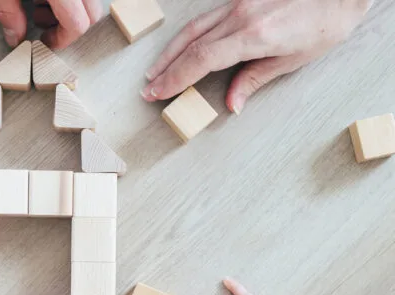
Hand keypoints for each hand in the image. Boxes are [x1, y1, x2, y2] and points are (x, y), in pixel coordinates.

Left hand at [0, 0, 101, 48]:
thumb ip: (8, 12)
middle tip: (44, 25)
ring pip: (89, 0)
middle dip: (69, 26)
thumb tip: (14, 37)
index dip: (61, 39)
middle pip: (92, 13)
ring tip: (40, 3)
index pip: (77, 24)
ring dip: (69, 9)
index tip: (46, 42)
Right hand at [142, 0, 371, 112]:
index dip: (176, 79)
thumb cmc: (327, 22)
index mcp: (255, 35)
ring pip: (193, 29)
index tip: (159, 93)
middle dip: (166, 70)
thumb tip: (232, 103)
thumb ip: (255, 79)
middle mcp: (241, 16)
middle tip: (149, 89)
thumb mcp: (294, 59)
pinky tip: (179, 48)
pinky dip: (188, 37)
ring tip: (155, 71)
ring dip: (170, 52)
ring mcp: (239, 3)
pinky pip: (206, 18)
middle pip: (190, 45)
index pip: (202, 60)